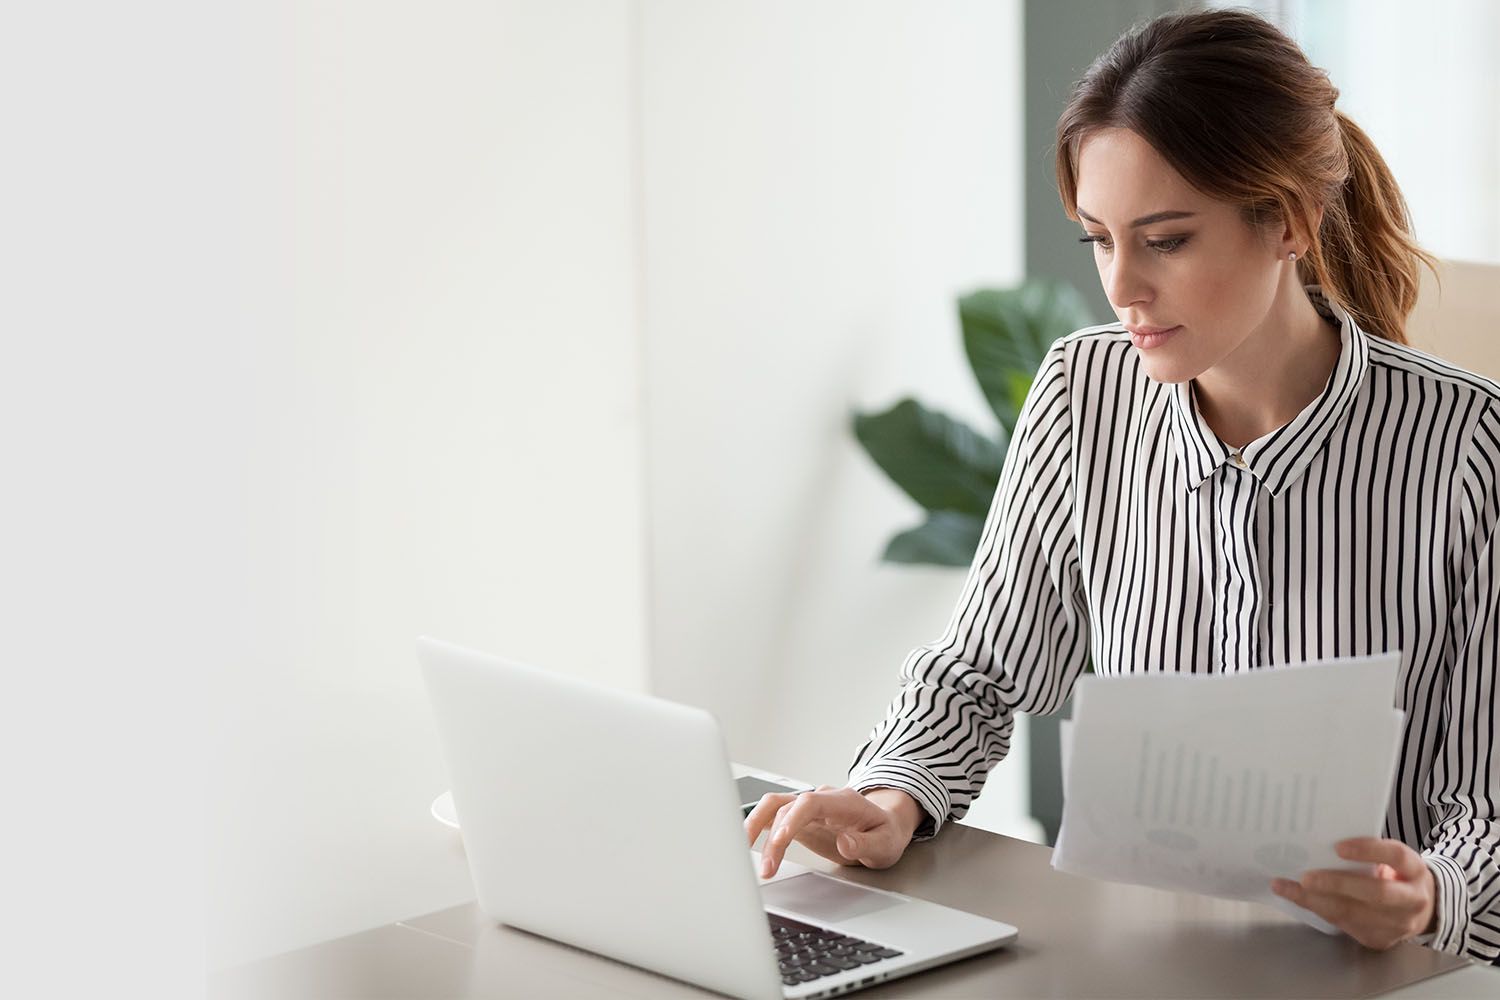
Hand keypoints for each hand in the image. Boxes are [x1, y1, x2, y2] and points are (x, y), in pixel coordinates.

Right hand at [744, 785, 918, 878]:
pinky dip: (756, 827)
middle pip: (786, 807)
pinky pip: (772, 816)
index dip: (792, 819)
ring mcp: (807, 807)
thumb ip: (866, 843)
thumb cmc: (884, 833)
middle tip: (767, 867)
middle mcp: (821, 799)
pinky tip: (745, 842)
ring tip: (746, 855)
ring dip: (756, 829)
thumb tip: (845, 842)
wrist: (882, 825)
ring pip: (773, 807)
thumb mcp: (885, 844)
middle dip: (772, 837)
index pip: (811, 802)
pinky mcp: (798, 818)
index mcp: (843, 802)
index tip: (781, 840)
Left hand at [1270, 837, 1437, 949]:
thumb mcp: (1392, 859)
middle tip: (1306, 877)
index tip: (1338, 847)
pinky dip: (1317, 910)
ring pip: (1354, 914)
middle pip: (1376, 893)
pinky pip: (1345, 925)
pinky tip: (1297, 898)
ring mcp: (1399, 925)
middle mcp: (1412, 900)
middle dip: (1337, 884)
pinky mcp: (1380, 939)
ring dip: (1315, 901)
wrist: (1423, 911)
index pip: (1396, 857)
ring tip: (1286, 887)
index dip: (1369, 850)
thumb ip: (1368, 851)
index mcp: (1415, 871)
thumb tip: (1321, 839)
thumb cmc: (1397, 875)